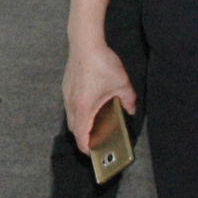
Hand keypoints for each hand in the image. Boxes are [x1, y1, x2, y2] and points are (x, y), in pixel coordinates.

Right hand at [63, 38, 137, 154]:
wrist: (85, 43)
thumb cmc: (101, 63)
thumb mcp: (123, 85)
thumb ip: (128, 101)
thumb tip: (130, 110)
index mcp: (85, 108)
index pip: (81, 137)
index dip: (87, 149)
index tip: (95, 154)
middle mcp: (72, 104)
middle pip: (74, 129)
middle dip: (84, 138)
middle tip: (98, 142)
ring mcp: (67, 95)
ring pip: (71, 117)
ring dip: (81, 124)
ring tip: (95, 126)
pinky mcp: (67, 87)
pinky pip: (71, 106)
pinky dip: (79, 112)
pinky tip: (92, 107)